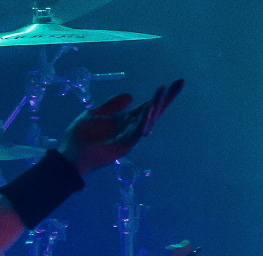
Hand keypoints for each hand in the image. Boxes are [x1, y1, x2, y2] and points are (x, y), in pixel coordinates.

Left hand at [58, 79, 183, 175]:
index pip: (148, 105)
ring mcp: (130, 137)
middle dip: (166, 98)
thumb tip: (131, 96)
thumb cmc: (81, 136)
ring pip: (148, 120)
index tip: (175, 82)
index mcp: (126, 119)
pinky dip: (144, 120)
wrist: (71, 154)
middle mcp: (132, 128)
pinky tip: (149, 109)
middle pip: (154, 111)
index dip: (161, 95)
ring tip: (162, 91)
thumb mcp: (96, 113)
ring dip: (156, 105)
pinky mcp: (124, 145)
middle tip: (180, 83)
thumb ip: (113, 106)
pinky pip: (138, 132)